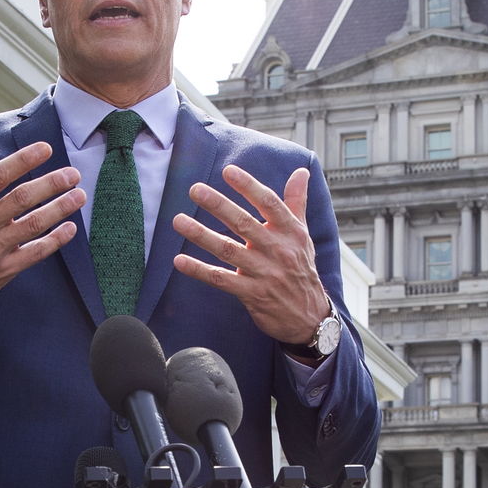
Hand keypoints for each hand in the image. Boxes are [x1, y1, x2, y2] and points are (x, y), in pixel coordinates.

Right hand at [0, 137, 83, 349]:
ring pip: (33, 224)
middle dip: (52, 183)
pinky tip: (70, 229)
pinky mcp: (2, 271)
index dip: (23, 160)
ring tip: (79, 196)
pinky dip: (54, 241)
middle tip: (73, 174)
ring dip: (59, 208)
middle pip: (22, 198)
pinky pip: (34, 253)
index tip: (45, 149)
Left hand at [170, 163, 331, 346]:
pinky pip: (221, 280)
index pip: (269, 203)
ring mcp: (263, 273)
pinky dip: (199, 270)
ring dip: (201, 235)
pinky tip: (179, 261)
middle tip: (195, 189)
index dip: (249, 186)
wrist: (309, 316)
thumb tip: (300, 172)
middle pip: (244, 223)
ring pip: (228, 250)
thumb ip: (296, 202)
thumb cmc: (301, 268)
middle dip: (218, 205)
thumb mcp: (302, 235)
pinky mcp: (251, 294)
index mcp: (289, 231)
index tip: (228, 171)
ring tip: (178, 220)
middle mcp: (277, 250)